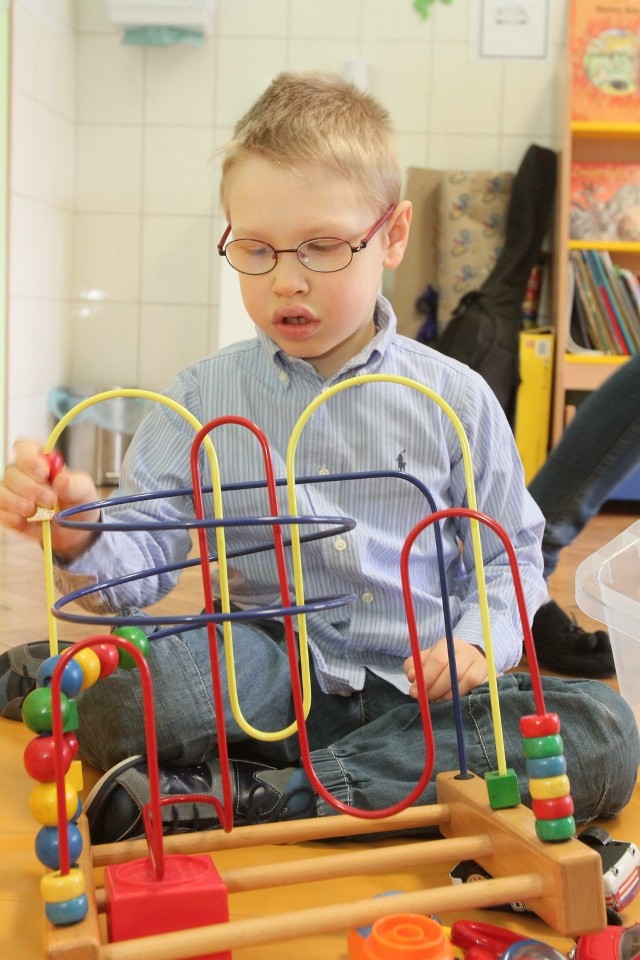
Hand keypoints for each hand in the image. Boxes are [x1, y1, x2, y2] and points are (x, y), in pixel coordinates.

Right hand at [0, 439, 99, 558]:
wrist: (74, 528)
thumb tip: (62, 478)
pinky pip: (0, 512)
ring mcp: (12, 493)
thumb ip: (73, 485)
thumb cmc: (77, 501)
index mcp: (41, 461)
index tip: (44, 473)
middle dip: (30, 487)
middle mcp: (22, 473)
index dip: (30, 458)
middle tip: (50, 499)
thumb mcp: (83, 491)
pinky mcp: (7, 512)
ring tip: (33, 511)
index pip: (25, 448)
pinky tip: (24, 522)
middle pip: (12, 471)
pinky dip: (11, 517)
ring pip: (2, 491)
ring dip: (16, 502)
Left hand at [403, 637, 487, 701]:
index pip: (438, 659)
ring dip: (449, 696)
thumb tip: (412, 676)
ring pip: (468, 682)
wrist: (470, 663)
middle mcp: (468, 652)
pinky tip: (454, 705)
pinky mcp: (491, 679)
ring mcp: (482, 665)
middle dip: (436, 689)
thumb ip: (414, 665)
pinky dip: (465, 699)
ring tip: (437, 702)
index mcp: (449, 644)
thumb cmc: (443, 664)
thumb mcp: (426, 660)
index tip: (415, 692)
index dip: (426, 677)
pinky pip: (480, 690)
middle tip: (425, 700)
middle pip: (454, 672)